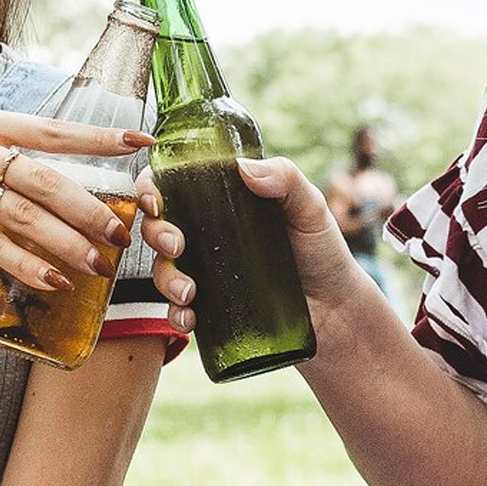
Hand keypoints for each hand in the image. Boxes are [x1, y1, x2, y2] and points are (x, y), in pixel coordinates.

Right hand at [0, 103, 152, 290]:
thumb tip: (85, 186)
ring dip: (66, 243)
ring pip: (22, 214)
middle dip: (88, 208)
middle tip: (121, 234)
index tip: (141, 142)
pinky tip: (55, 280)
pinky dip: (28, 264)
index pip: (50, 128)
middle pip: (42, 177)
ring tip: (98, 264)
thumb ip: (15, 163)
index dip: (97, 138)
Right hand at [136, 157, 372, 332]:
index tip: (157, 201)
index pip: (172, 185)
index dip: (150, 188)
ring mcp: (206, 272)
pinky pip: (178, 310)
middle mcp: (206, 234)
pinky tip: (188, 318)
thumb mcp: (309, 208)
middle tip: (176, 245)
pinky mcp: (211, 307)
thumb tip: (244, 168)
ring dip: (165, 279)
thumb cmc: (323, 252)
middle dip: (155, 234)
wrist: (336, 309)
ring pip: (162, 269)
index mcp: (221, 201)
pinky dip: (175, 314)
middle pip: (156, 226)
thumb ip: (286, 179)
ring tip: (189, 292)